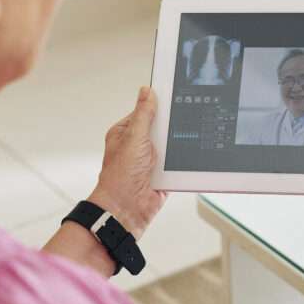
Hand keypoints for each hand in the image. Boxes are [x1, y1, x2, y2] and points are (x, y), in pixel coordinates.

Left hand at [88, 87, 166, 238]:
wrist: (126, 211)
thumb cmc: (120, 177)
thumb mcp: (133, 138)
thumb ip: (143, 114)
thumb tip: (147, 92)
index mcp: (126, 133)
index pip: (145, 112)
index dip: (159, 106)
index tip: (174, 98)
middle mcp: (137, 146)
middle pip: (162, 129)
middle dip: (171, 130)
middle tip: (179, 126)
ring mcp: (150, 162)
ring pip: (172, 147)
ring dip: (176, 149)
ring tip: (177, 149)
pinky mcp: (162, 176)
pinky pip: (177, 165)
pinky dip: (181, 165)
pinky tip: (183, 162)